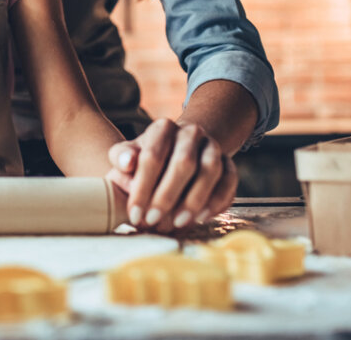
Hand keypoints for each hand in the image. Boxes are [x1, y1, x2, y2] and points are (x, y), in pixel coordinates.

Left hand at [105, 118, 236, 232]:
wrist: (179, 148)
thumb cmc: (148, 157)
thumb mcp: (129, 154)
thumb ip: (121, 157)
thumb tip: (126, 163)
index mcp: (163, 127)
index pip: (152, 156)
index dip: (143, 187)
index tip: (135, 213)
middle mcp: (191, 133)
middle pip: (184, 162)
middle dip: (167, 195)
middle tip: (154, 221)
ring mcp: (212, 146)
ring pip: (210, 170)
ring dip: (195, 200)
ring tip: (178, 222)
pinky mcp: (229, 162)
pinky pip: (230, 181)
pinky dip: (218, 200)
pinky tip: (202, 217)